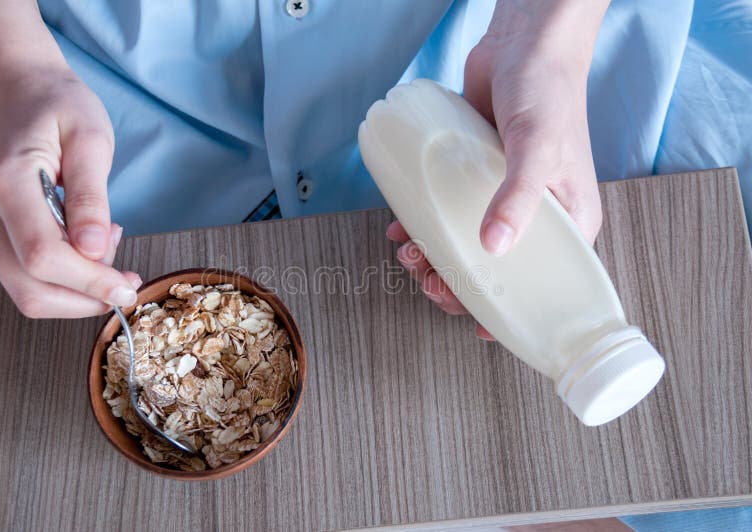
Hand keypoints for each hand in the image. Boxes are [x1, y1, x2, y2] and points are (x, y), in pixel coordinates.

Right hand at [0, 65, 140, 317]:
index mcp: (6, 182)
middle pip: (32, 287)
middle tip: (126, 278)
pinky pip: (23, 276)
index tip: (128, 288)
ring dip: (77, 290)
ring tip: (107, 246)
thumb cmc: (56, 105)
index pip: (43, 256)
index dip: (89, 282)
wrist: (13, 88)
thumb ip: (92, 196)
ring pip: (27, 291)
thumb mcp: (90, 138)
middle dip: (87, 296)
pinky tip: (86, 245)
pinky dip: (63, 278)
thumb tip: (95, 248)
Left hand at [389, 0, 608, 339]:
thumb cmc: (549, 91)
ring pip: (462, 244)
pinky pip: (444, 211)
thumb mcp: (539, 148)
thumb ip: (518, 198)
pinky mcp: (470, 177)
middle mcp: (533, 216)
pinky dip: (421, 224)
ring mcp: (498, 197)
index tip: (473, 325)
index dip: (505, 310)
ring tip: (407, 253)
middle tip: (426, 279)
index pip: (538, 285)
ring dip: (431, 257)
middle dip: (454, 282)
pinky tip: (400, 228)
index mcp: (566, 224)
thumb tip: (491, 248)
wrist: (524, 43)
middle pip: (492, 269)